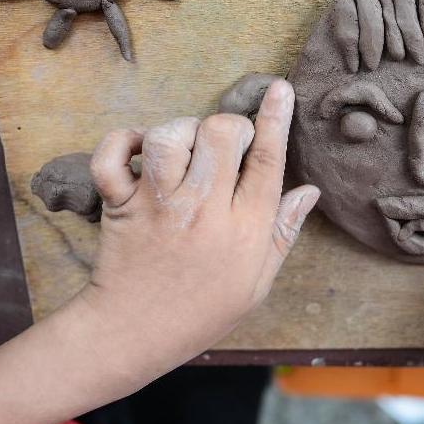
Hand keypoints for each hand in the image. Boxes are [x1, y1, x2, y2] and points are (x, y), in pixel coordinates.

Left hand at [74, 79, 318, 390]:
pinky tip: (138, 150)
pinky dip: (122, 142)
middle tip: (225, 144)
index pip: (268, 161)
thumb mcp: (257, 283)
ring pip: (170, 136)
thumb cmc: (202, 311)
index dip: (276, 118)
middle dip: (229, 126)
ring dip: (179, 131)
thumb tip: (310, 191)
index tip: (280, 89)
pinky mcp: (120, 205)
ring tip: (183, 151)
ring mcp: (159, 206)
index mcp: (245, 230)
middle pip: (222, 134)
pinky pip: (114, 156)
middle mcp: (204, 211)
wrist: (135, 334)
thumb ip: (283, 233)